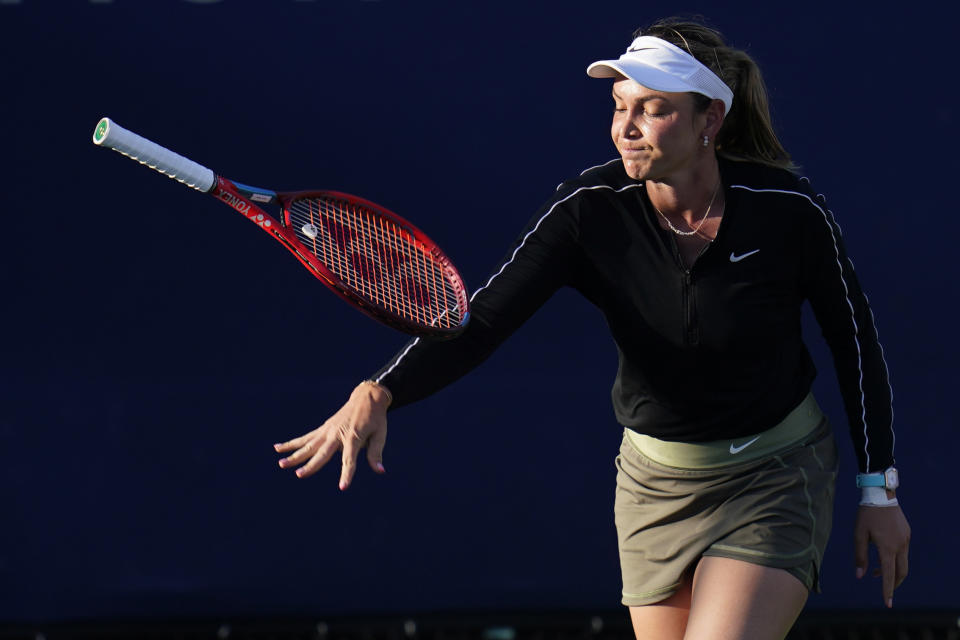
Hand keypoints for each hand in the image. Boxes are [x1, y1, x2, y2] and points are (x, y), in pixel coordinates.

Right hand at [274, 381, 390, 489]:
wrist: (367, 397)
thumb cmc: (376, 418)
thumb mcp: (380, 434)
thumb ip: (376, 453)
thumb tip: (380, 471)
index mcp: (353, 437)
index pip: (349, 459)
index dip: (347, 473)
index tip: (342, 487)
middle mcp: (337, 433)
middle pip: (322, 452)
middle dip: (311, 465)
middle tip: (299, 475)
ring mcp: (328, 430)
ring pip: (308, 444)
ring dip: (294, 454)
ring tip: (281, 463)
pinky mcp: (323, 428)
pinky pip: (306, 438)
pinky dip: (292, 443)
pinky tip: (278, 447)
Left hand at [853, 501, 909, 607]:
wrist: (880, 495)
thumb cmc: (866, 515)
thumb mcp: (858, 535)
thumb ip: (860, 556)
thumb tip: (860, 576)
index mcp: (887, 547)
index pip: (889, 575)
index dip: (887, 590)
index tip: (888, 603)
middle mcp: (900, 545)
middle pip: (901, 572)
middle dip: (894, 583)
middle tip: (884, 588)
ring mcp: (906, 539)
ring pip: (903, 562)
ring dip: (893, 569)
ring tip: (877, 569)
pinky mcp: (907, 533)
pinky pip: (903, 550)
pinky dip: (895, 557)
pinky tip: (883, 552)